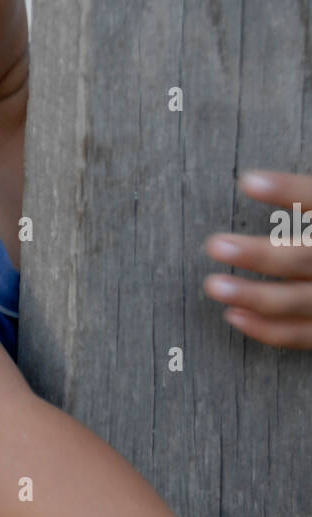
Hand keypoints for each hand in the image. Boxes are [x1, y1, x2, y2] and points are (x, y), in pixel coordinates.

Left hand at [204, 170, 311, 346]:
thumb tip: (267, 182)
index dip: (290, 191)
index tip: (248, 181)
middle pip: (309, 258)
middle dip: (261, 255)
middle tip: (215, 245)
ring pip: (303, 301)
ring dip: (255, 296)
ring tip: (214, 285)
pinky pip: (305, 335)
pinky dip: (269, 330)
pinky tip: (234, 316)